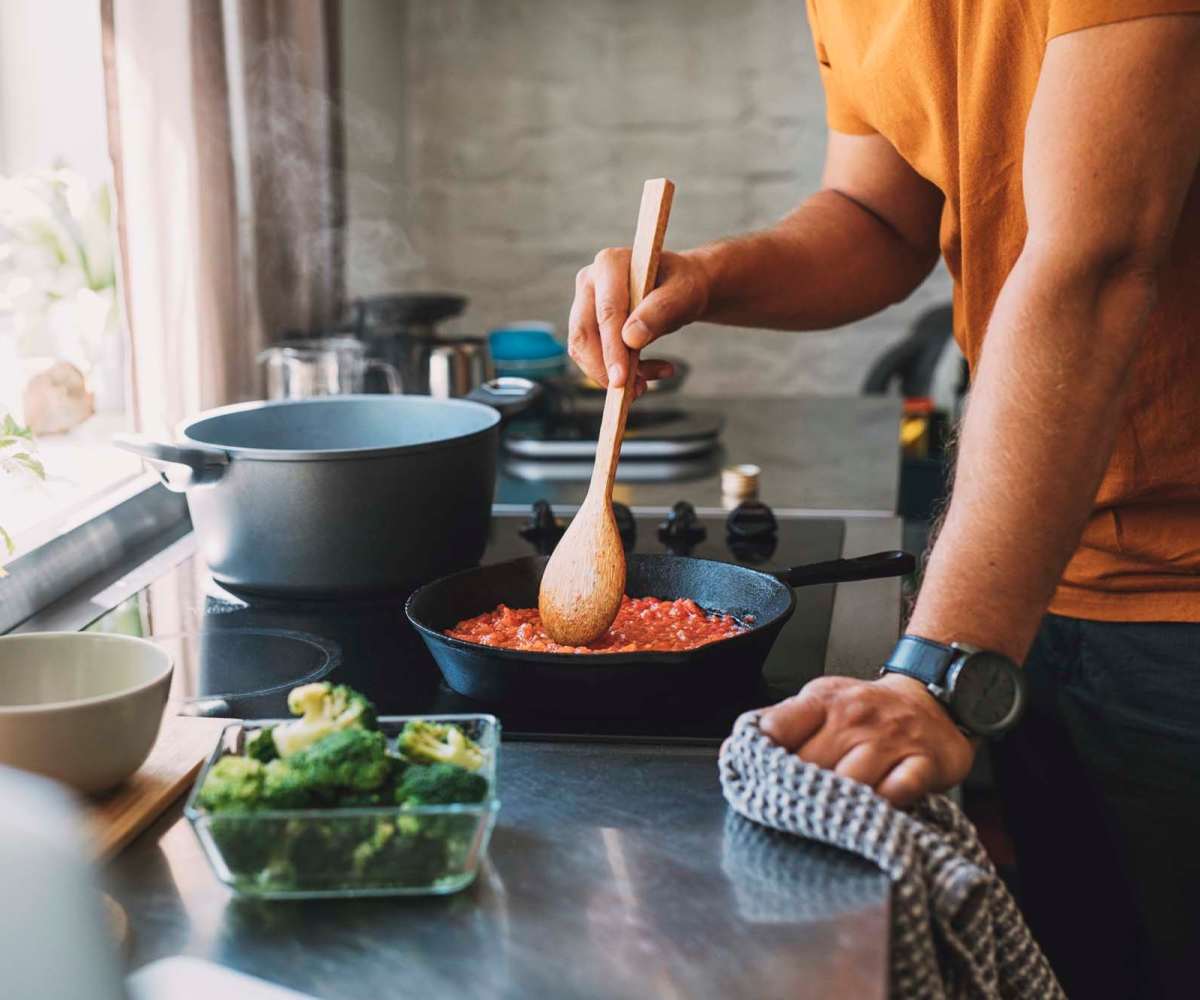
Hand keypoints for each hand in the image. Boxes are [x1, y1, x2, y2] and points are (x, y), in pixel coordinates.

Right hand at [567, 247, 710, 392]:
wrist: (680, 291)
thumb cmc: (683, 287)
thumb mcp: (684, 295)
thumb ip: (661, 311)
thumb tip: (630, 339)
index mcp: (610, 264)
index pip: (607, 312)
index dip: (612, 348)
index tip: (621, 380)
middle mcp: (589, 281)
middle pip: (584, 333)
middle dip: (606, 368)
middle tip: (634, 392)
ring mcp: (584, 303)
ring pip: (582, 349)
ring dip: (610, 374)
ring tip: (645, 385)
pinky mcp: (586, 325)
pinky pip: (591, 356)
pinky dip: (615, 372)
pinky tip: (645, 375)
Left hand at [759, 673, 975, 807]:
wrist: (932, 698)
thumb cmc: (866, 709)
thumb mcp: (821, 701)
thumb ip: (784, 724)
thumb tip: (737, 750)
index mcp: (822, 701)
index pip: (777, 728)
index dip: (761, 759)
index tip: (754, 781)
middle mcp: (854, 717)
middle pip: (810, 764)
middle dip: (795, 792)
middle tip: (785, 816)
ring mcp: (890, 739)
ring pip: (851, 781)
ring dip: (834, 806)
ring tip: (822, 825)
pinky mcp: (924, 762)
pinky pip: (898, 790)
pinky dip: (882, 806)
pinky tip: (870, 815)